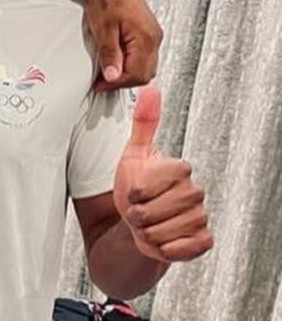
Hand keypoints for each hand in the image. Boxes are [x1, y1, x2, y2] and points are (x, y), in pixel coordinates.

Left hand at [86, 0, 162, 90]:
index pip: (137, 74)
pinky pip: (145, 57)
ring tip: (108, 73)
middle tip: (102, 82)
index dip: (117, 84)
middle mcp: (154, 38)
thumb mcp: (103, 28)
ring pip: (147, 67)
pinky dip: (132, 64)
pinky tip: (117, 62)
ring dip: (129, 74)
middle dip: (124, 82)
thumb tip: (112, 76)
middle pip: (145, 74)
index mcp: (146, 38)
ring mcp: (154, 35)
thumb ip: (110, 53)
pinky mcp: (149, 33)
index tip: (99, 85)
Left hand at [113, 85, 212, 261]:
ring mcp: (201, 216)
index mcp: (180, 169)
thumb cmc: (135, 186)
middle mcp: (195, 192)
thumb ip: (144, 122)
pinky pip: (181, 249)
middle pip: (153, 211)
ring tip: (148, 224)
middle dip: (137, 215)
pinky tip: (163, 240)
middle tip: (139, 210)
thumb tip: (150, 87)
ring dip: (147, 232)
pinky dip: (164, 248)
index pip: (148, 185)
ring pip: (163, 231)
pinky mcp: (204, 240)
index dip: (135, 192)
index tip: (134, 190)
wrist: (139, 222)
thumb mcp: (133, 154)